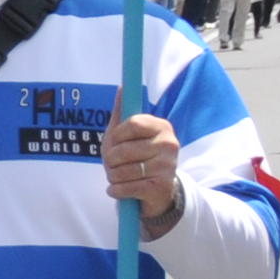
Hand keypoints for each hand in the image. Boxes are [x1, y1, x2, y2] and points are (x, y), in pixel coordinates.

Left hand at [100, 112, 185, 233]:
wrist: (157, 190)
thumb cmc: (136, 157)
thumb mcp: (126, 134)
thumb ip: (122, 112)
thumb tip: (121, 88)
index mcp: (161, 126)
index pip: (132, 123)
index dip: (115, 135)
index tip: (114, 142)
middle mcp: (169, 144)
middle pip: (122, 150)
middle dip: (110, 160)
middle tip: (114, 164)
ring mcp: (168, 167)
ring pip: (122, 171)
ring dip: (112, 177)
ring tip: (119, 176)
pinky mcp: (161, 187)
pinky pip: (126, 188)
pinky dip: (116, 190)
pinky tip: (118, 189)